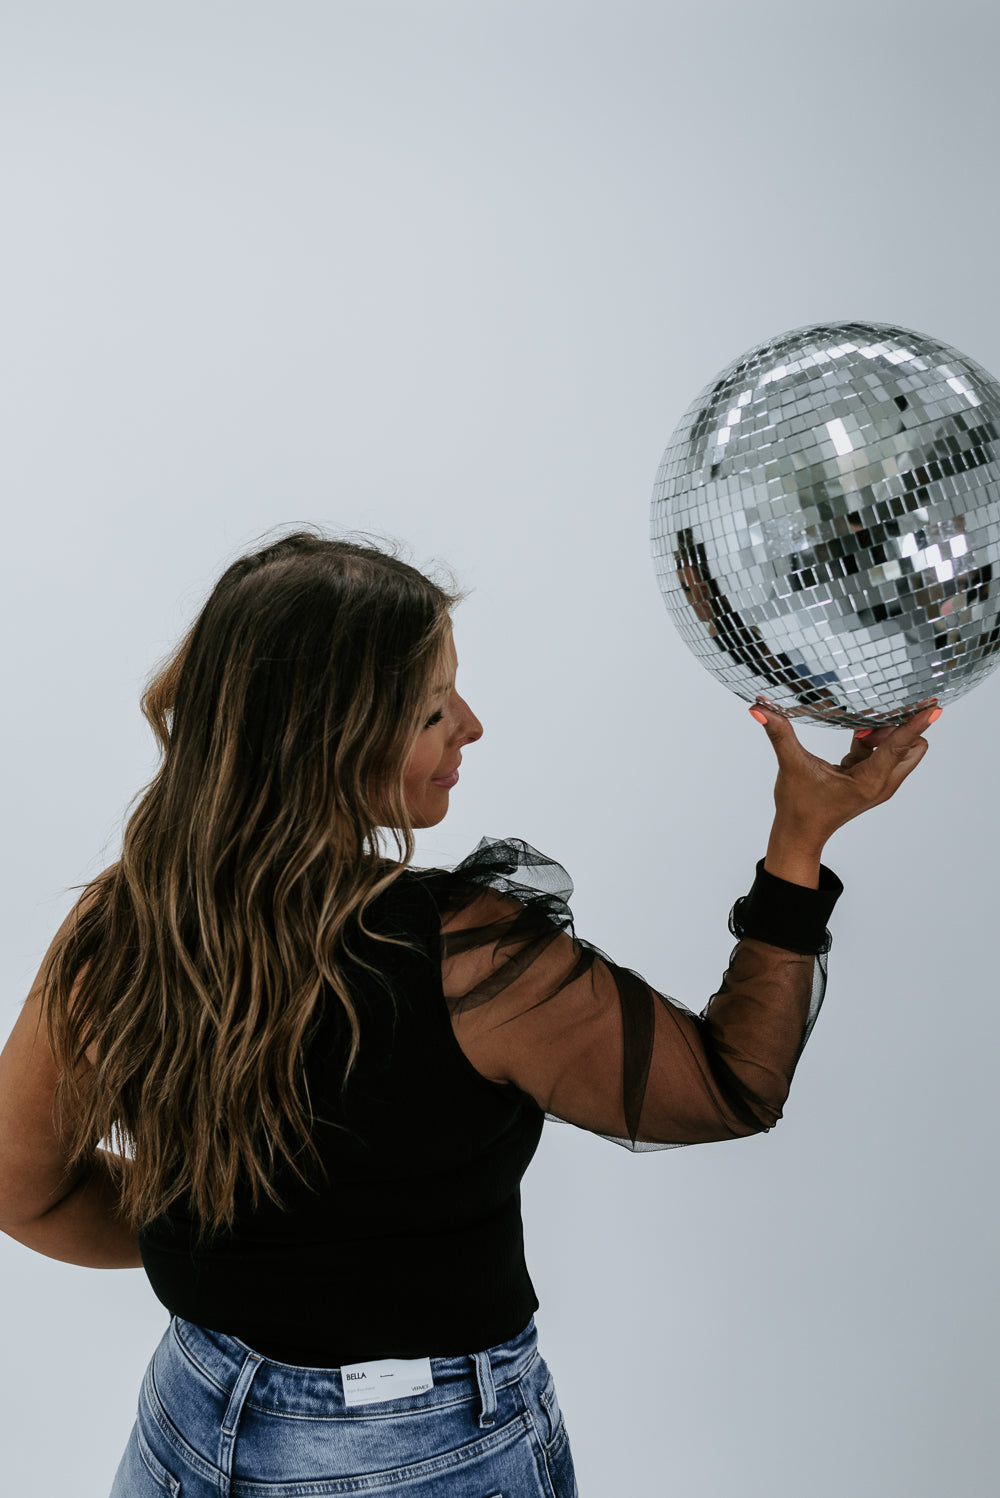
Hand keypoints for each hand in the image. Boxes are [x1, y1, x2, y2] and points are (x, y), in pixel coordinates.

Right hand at [750, 697, 941, 848]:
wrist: (800, 835)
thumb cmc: (798, 807)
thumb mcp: (791, 766)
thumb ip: (779, 734)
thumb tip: (759, 709)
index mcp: (869, 781)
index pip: (901, 745)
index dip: (916, 723)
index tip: (932, 706)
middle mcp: (882, 784)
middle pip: (914, 748)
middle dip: (900, 729)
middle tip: (873, 721)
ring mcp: (880, 785)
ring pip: (902, 752)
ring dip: (887, 736)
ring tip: (859, 733)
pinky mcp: (872, 783)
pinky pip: (886, 756)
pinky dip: (875, 744)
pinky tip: (854, 741)